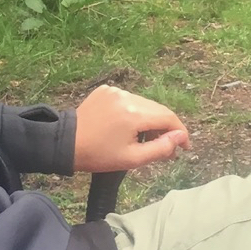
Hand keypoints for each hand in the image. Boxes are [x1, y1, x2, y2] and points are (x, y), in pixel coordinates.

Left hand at [73, 84, 189, 173]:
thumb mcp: (132, 159)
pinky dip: (133, 112)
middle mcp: (127, 96)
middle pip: (157, 109)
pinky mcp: (105, 90)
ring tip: (145, 139)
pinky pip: (128, 100)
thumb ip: (160, 148)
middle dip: (165, 127)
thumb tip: (180, 137)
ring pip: (144, 104)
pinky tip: (125, 126)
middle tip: (166, 147)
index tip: (185, 147)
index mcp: (134, 113)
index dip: (180, 132)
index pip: (168, 118)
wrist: (65, 144)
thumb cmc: (99, 155)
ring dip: (149, 119)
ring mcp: (115, 91)